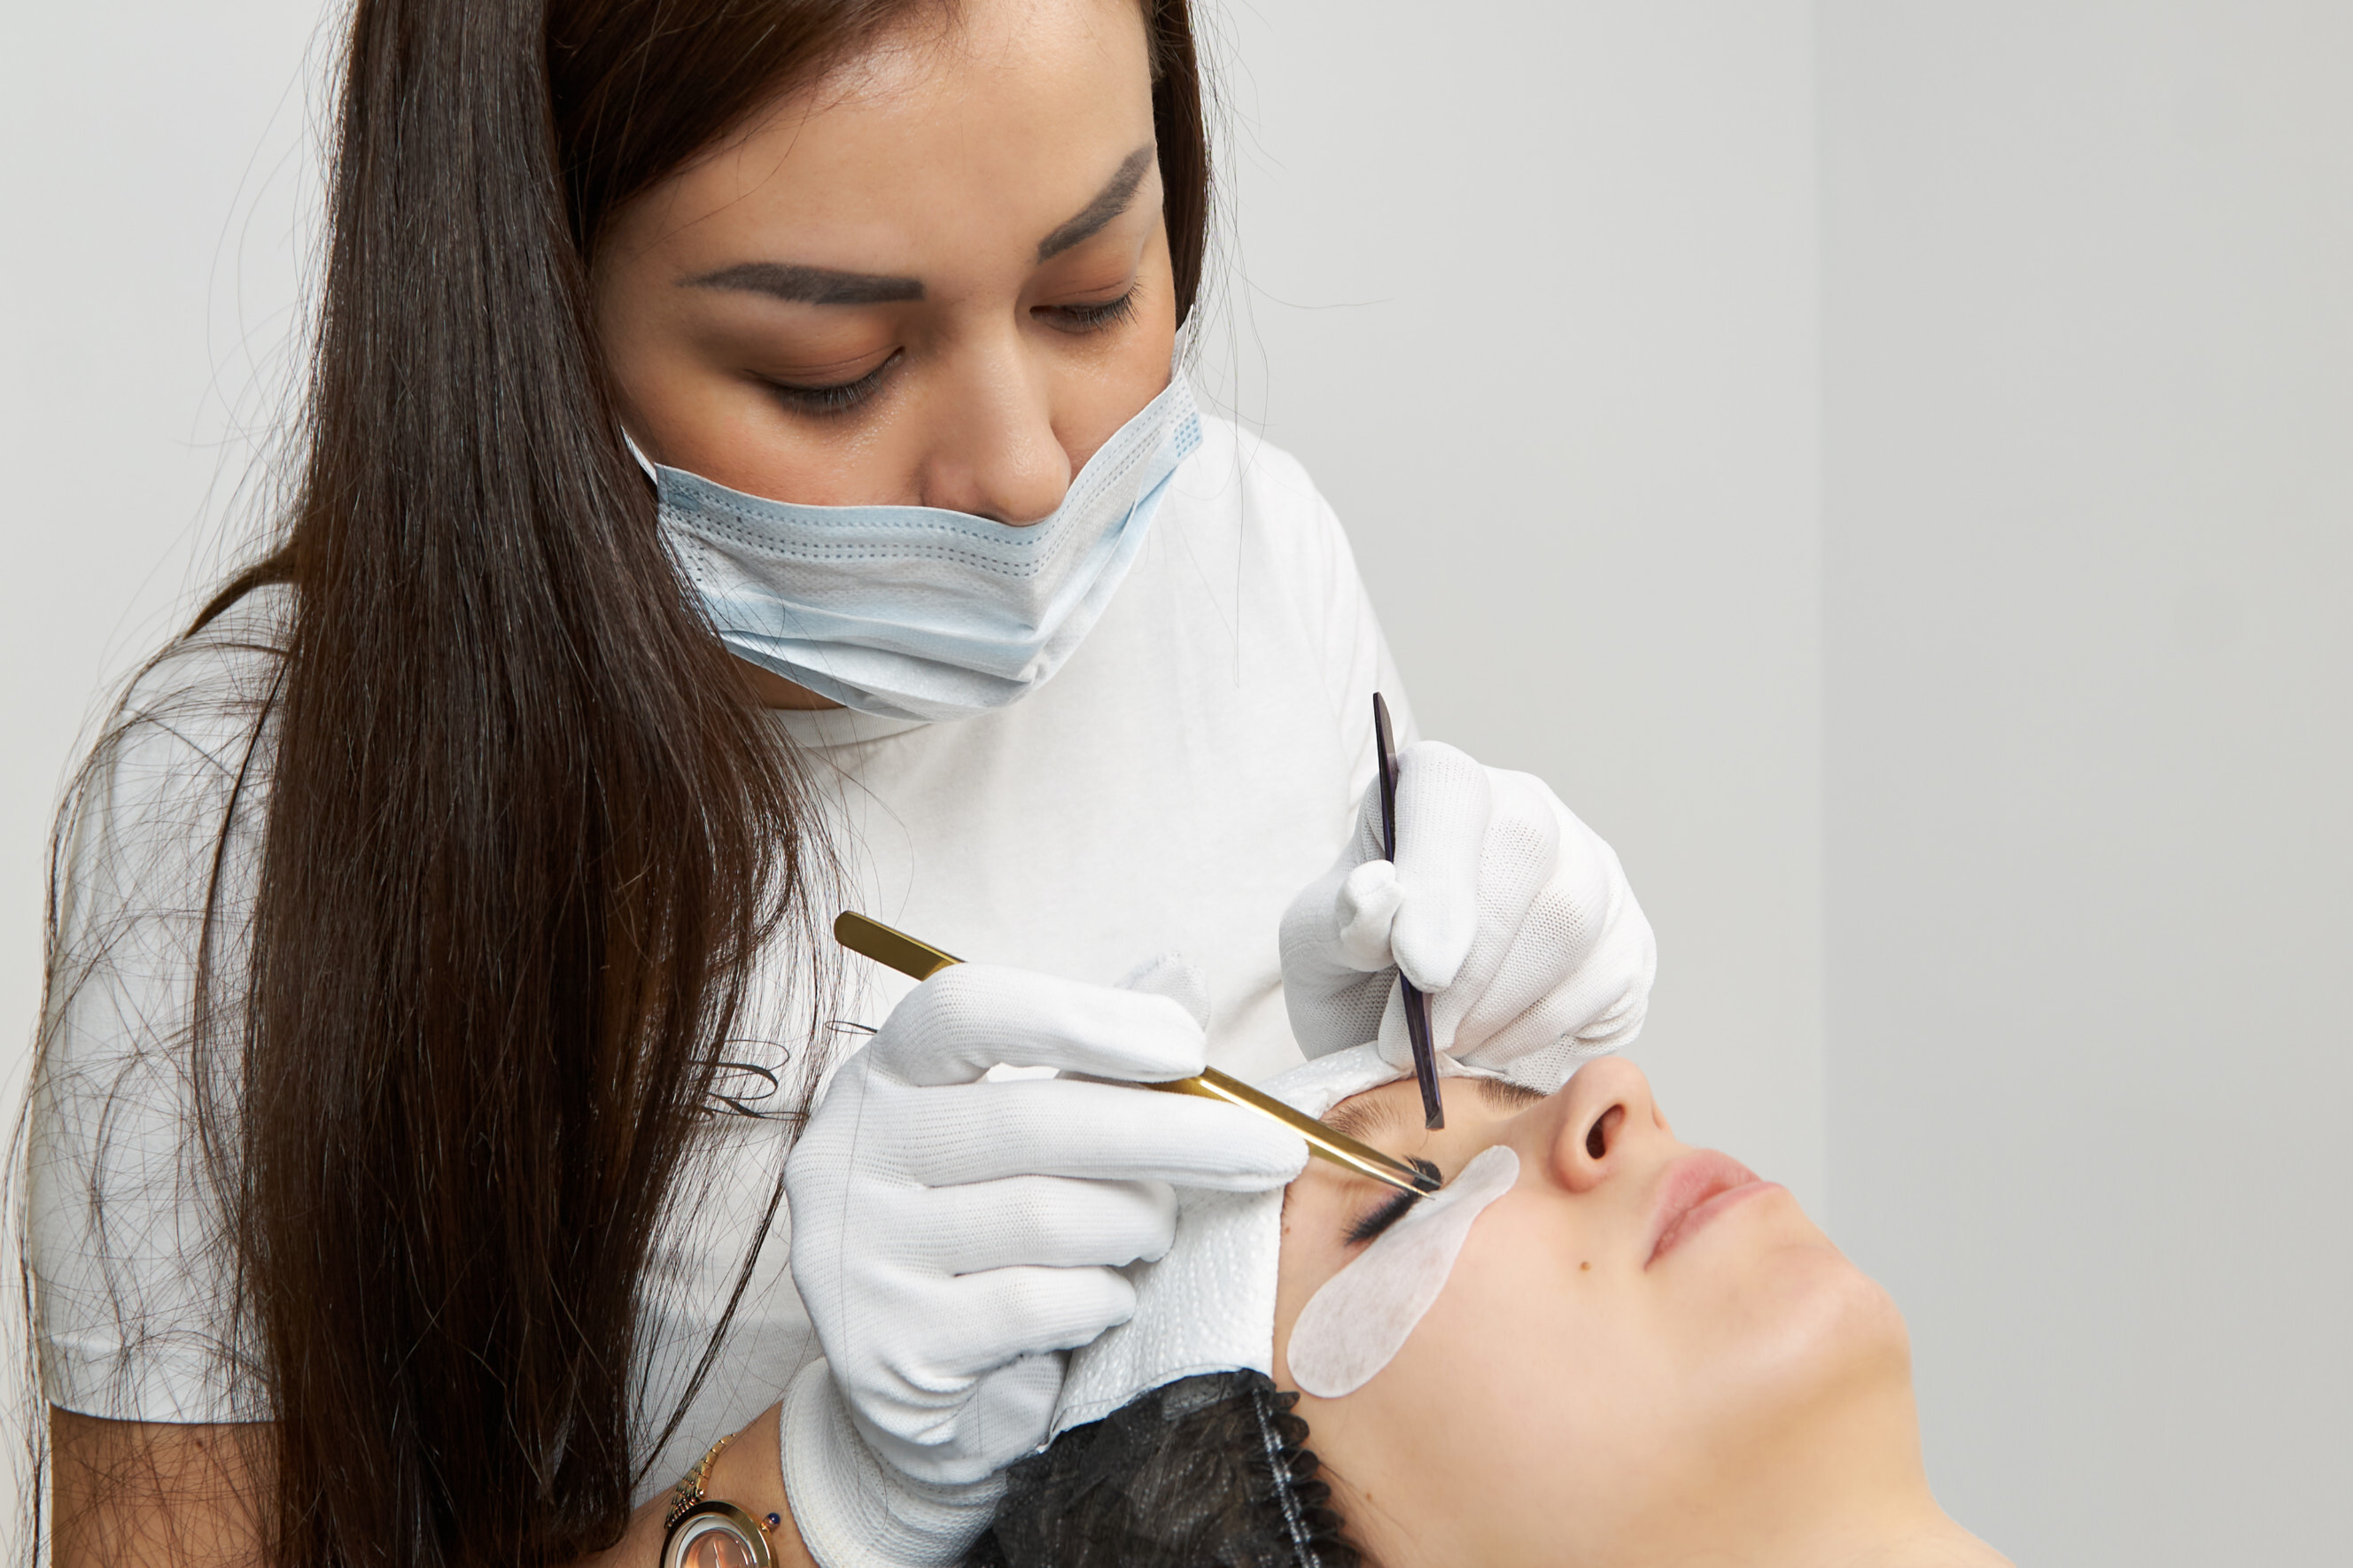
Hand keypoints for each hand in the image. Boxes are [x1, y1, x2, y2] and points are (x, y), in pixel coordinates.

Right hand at [783, 960, 1303, 1490]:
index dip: (1084, 1018)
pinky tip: (1105, 1297)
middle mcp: (850, 1153)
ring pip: (1051, 1218)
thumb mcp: (1017, 1126)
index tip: (1189, 1047)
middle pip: (1036, 1119)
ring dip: (1137, 1225)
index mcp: (884, 1075)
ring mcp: (858, 1254)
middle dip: (1177, 1136)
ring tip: (1150, 1233)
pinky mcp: (890, 1348)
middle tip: (1270, 1151)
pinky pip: (1040, 1305)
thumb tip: (1176, 976)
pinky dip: (1101, 1299)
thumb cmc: (983, 1231)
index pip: (966, 1009)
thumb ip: (1087, 1055)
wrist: (906, 1384)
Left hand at [1279, 740, 1655, 1089]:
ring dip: (1504, 1008)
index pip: (1450, 792)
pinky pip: (1609, 980)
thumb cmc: (1356, 968)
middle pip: (1528, 852)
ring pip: (1575, 922)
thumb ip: (1344, 921)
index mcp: (1433, 783)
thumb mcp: (1318, 946)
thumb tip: (1382, 892)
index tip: (1419, 970)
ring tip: (1448, 1048)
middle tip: (1424, 1039)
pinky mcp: (1626, 935)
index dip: (1440, 876)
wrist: (1398, 1025)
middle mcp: (1523, 805)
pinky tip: (1493, 1047)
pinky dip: (1546, 1032)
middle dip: (1472, 967)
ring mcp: (1588, 867)